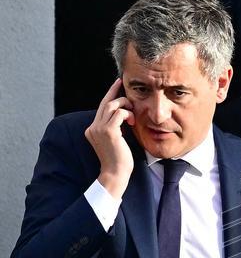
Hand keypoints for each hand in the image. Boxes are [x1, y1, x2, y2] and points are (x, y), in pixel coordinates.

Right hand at [84, 78, 135, 199]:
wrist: (115, 174)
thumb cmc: (119, 160)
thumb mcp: (115, 141)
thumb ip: (115, 128)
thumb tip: (123, 115)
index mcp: (92, 130)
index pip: (101, 108)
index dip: (109, 95)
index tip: (117, 85)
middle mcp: (93, 128)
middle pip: (104, 103)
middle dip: (114, 91)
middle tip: (122, 83)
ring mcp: (99, 129)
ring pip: (111, 105)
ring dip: (124, 105)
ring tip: (132, 113)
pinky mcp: (108, 131)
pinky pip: (119, 113)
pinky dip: (127, 114)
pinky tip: (132, 121)